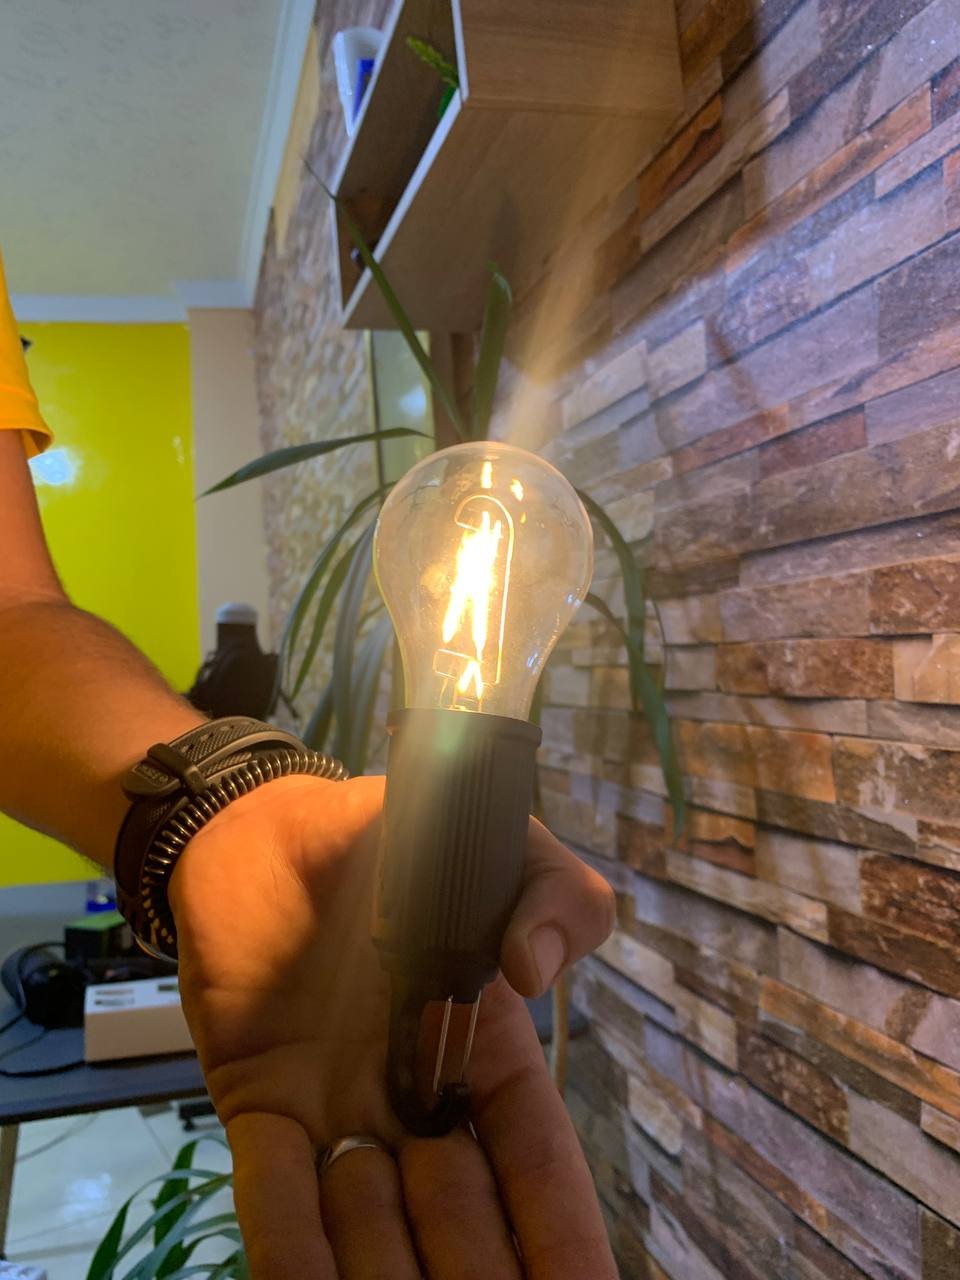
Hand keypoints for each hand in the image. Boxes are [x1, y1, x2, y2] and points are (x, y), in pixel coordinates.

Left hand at [169, 774, 616, 1278]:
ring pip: (368, 1226)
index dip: (560, 1238)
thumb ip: (555, 895)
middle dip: (472, 1271)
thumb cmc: (398, 840)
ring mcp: (337, 1111)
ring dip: (383, 1272)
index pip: (534, 1166)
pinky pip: (274, 1194)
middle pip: (456, 1218)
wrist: (270, 826)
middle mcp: (416, 1100)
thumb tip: (534, 974)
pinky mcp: (258, 1105)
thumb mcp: (500, 850)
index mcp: (486, 1053)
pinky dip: (291, 1255)